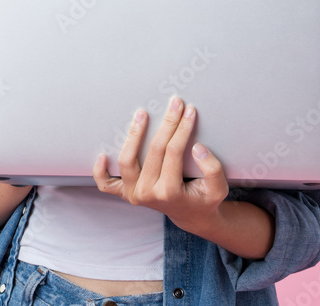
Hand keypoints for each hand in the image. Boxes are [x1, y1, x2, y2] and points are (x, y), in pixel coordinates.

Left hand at [92, 96, 228, 230]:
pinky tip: (102, 154)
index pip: (174, 152)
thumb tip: (197, 147)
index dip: (183, 129)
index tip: (190, 111)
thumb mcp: (219, 189)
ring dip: (134, 135)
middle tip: (175, 103)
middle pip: (154, 151)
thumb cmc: (204, 200)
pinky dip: (101, 171)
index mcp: (170, 192)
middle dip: (167, 123)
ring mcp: (133, 195)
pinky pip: (106, 184)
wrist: (191, 216)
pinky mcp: (125, 194)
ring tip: (142, 114)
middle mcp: (147, 194)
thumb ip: (213, 169)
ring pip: (127, 161)